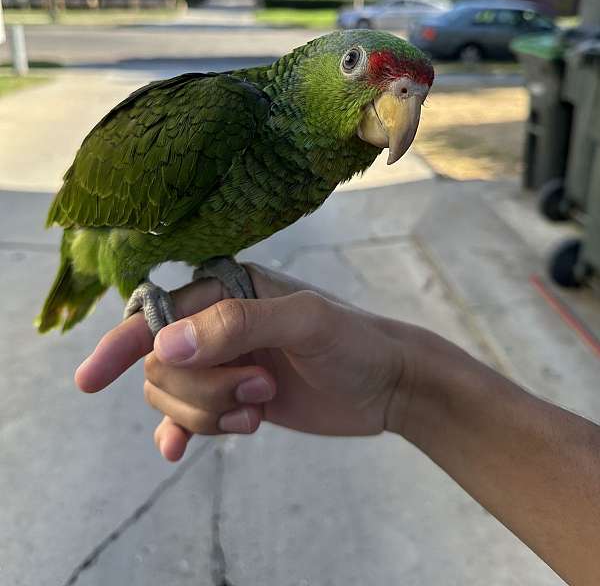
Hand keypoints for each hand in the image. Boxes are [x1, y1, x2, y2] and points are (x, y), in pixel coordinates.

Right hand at [75, 265, 407, 461]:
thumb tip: (165, 346)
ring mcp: (225, 362)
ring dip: (208, 413)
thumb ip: (236, 325)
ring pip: (173, 395)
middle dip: (203, 390)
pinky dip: (180, 434)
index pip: (160, 313)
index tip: (90, 379)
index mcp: (229, 288)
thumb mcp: (305, 323)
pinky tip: (177, 452)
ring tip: (260, 407)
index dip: (122, 343)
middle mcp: (218, 322)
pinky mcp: (234, 398)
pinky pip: (184, 419)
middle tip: (259, 389)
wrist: (388, 385)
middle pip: (162, 364)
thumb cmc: (354, 342)